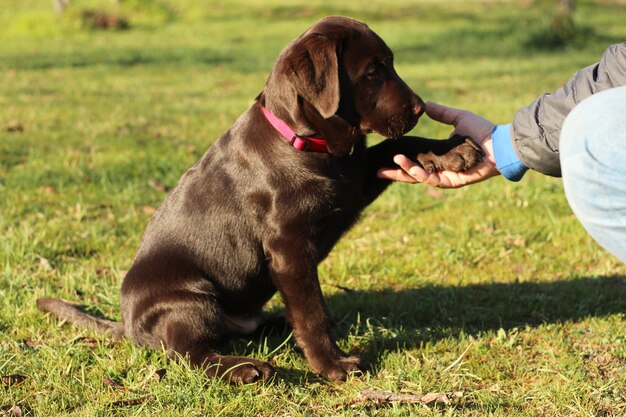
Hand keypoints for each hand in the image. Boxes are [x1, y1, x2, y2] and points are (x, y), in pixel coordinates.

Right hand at [377, 101, 500, 187]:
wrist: (499, 143)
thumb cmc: (483, 132)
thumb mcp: (458, 118)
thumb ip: (442, 113)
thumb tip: (426, 105)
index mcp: (439, 155)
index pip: (415, 159)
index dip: (400, 160)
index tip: (386, 156)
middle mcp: (439, 168)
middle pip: (412, 173)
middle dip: (395, 173)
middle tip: (377, 170)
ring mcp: (445, 176)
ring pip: (419, 177)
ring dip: (405, 171)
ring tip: (393, 162)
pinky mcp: (451, 181)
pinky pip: (431, 179)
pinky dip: (418, 174)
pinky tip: (408, 167)